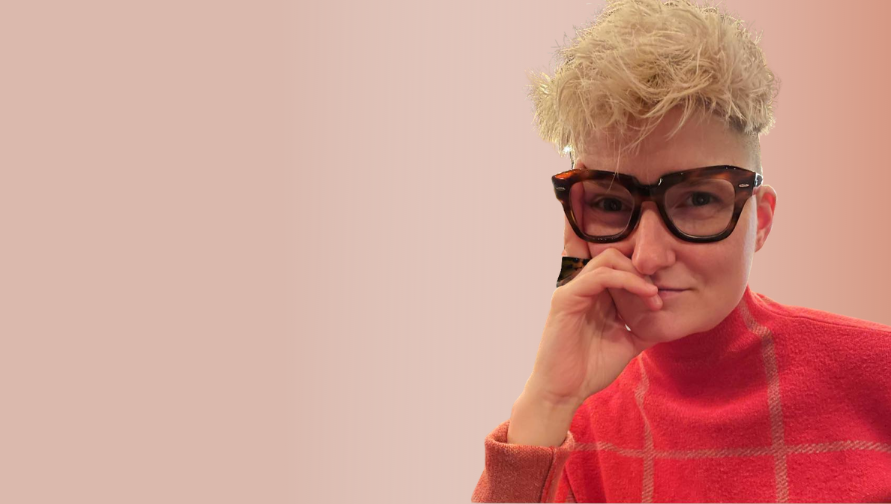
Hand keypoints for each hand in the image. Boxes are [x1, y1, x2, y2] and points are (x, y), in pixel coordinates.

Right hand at [522, 215, 662, 408]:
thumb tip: (669, 318)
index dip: (644, 273)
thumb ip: (642, 326)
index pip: (620, 266)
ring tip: (653, 296)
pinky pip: (599, 276)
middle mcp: (583, 288)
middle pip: (615, 256)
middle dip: (642, 270)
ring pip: (608, 260)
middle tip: (658, 295)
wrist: (564, 392)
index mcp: (595, 296)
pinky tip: (645, 294)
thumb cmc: (590, 370)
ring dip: (637, 274)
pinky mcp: (566, 298)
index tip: (662, 295)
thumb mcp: (626, 343)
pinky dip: (626, 280)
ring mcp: (573, 290)